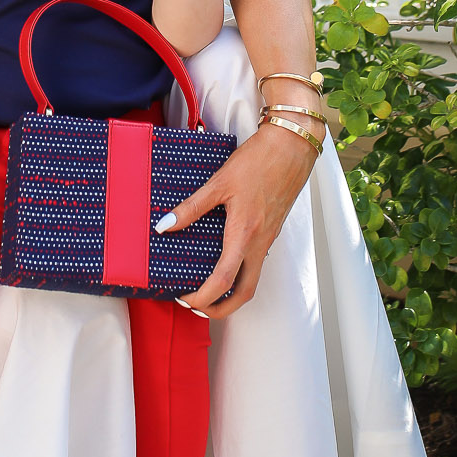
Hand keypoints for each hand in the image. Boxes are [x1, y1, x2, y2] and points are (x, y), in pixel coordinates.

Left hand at [159, 123, 314, 317]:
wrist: (291, 148)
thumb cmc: (259, 161)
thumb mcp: (219, 182)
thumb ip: (192, 207)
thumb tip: (164, 225)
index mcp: (244, 234)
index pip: (223, 281)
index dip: (202, 297)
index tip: (183, 296)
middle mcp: (258, 243)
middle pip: (244, 294)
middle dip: (220, 309)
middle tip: (196, 306)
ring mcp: (267, 239)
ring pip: (252, 280)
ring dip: (230, 293)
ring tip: (206, 289)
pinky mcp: (270, 231)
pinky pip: (255, 262)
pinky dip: (239, 273)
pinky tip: (223, 259)